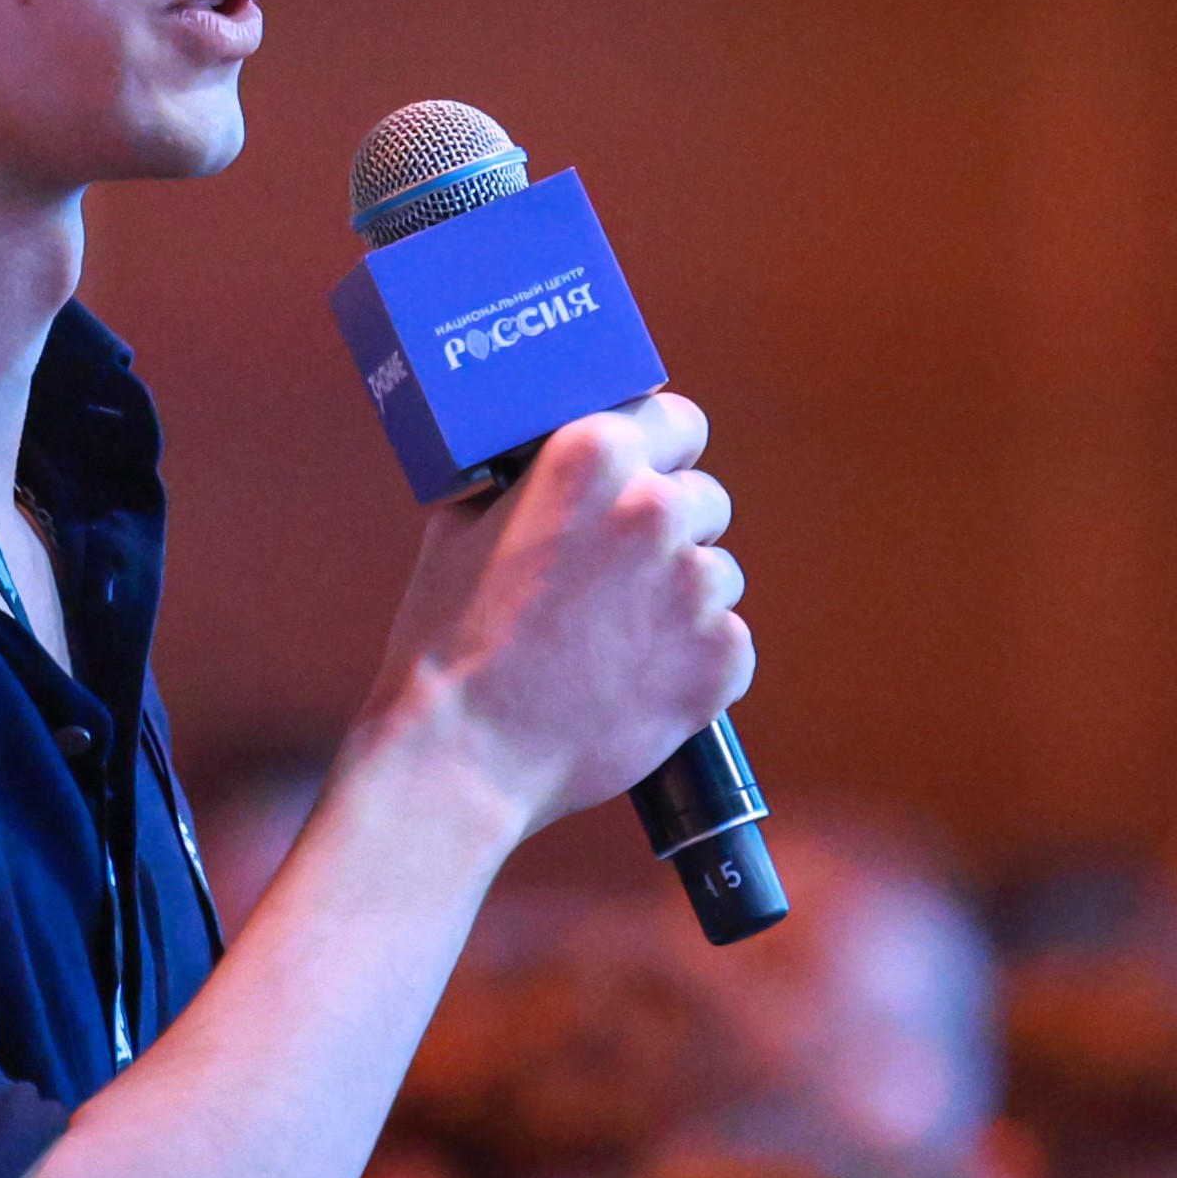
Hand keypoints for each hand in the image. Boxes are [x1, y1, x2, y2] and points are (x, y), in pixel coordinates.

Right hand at [360, 392, 750, 841]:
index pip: (677, 419)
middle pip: (704, 498)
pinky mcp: (722, 658)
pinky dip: (692, 661)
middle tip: (618, 574)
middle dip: (671, 529)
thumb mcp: (460, 525)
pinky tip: (635, 683)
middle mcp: (657, 508)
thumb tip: (536, 463)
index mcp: (595, 455)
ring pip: (717, 573)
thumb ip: (519, 481)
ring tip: (615, 641)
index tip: (650, 475)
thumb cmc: (449, 643)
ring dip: (681, 598)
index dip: (662, 451)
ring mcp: (696, 586)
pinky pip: (726, 643)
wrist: (464, 758)